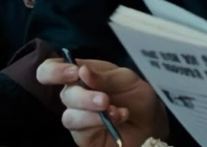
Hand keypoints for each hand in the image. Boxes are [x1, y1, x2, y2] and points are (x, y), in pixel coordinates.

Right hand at [37, 58, 168, 146]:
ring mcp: (78, 117)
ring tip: (114, 110)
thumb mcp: (127, 80)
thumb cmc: (139, 98)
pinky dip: (97, 123)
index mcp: (80, 75)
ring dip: (91, 112)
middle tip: (104, 99)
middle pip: (63, 93)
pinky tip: (117, 118)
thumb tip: (81, 70)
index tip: (74, 72)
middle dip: (83, 96)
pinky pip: (79, 130)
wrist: (155, 127)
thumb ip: (104, 76)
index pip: (52, 69)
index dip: (55, 70)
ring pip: (69, 115)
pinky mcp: (83, 137)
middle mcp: (75, 95)